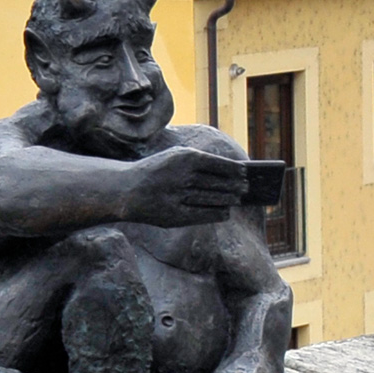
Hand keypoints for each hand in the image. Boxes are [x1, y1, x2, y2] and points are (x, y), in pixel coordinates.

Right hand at [129, 146, 248, 227]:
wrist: (127, 189)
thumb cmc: (157, 172)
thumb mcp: (175, 158)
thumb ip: (200, 162)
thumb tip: (232, 172)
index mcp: (186, 157)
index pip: (221, 164)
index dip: (236, 171)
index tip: (246, 173)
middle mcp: (184, 175)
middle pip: (220, 183)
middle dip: (235, 187)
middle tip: (245, 189)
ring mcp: (180, 196)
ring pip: (215, 199)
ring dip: (228, 200)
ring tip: (236, 199)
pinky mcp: (176, 215)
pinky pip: (206, 215)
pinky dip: (219, 213)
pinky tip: (225, 211)